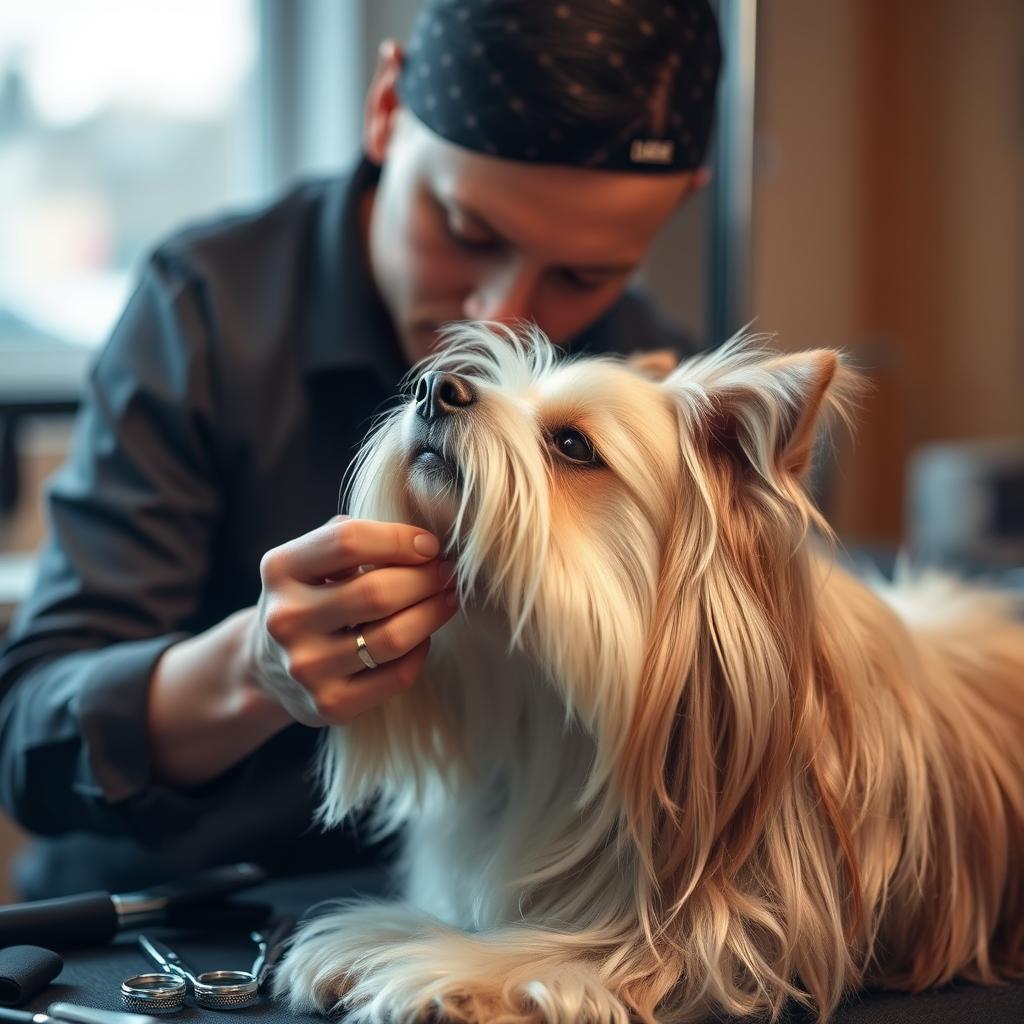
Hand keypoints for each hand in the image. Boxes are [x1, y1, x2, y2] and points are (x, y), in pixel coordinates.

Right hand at [244, 516, 458, 726]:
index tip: (429, 546)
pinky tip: (422, 637)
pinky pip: (398, 675)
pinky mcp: (328, 704)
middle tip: (448, 574)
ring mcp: (305, 666)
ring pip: (394, 637)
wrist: (268, 665)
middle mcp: (285, 619)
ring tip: (447, 599)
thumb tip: (425, 544)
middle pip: (377, 592)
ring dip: (433, 613)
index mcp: (281, 569)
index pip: (348, 542)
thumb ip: (358, 536)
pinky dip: (421, 652)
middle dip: (427, 579)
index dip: (400, 539)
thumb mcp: (315, 556)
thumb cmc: (312, 595)